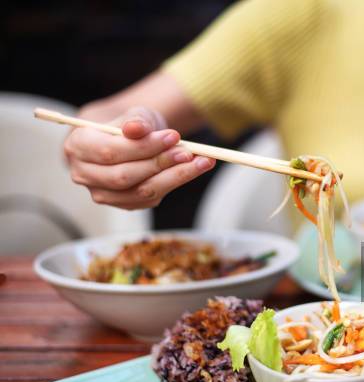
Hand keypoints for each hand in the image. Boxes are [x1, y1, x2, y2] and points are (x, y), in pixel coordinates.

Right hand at [64, 106, 214, 209]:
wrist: (127, 138)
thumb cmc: (127, 123)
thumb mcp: (133, 113)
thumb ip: (135, 121)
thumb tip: (137, 129)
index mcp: (77, 146)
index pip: (110, 151)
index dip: (144, 146)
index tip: (174, 136)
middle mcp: (84, 174)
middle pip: (124, 176)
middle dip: (161, 163)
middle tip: (191, 152)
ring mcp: (103, 193)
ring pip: (141, 191)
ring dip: (175, 177)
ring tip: (202, 161)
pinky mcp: (124, 204)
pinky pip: (151, 198)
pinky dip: (174, 183)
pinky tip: (193, 170)